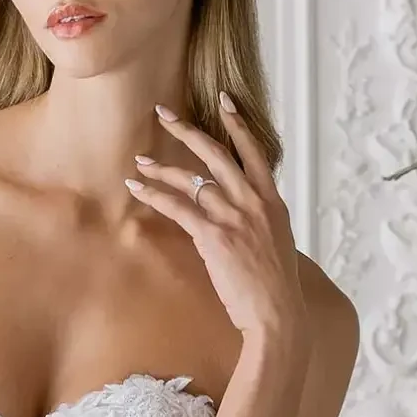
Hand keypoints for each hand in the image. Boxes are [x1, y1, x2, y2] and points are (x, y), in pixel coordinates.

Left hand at [126, 96, 304, 347]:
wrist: (277, 315)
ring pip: (192, 179)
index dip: (237, 124)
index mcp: (272, 202)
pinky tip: (138, 188)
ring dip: (162, 168)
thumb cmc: (277, 290)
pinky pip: (178, 207)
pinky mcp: (214, 236)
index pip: (254, 152)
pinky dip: (155, 196)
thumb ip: (262, 223)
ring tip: (140, 160)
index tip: (223, 101)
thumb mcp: (278, 246)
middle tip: (164, 113)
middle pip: (216, 154)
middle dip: (187, 130)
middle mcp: (253, 202)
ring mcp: (234, 217)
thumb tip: (249, 219)